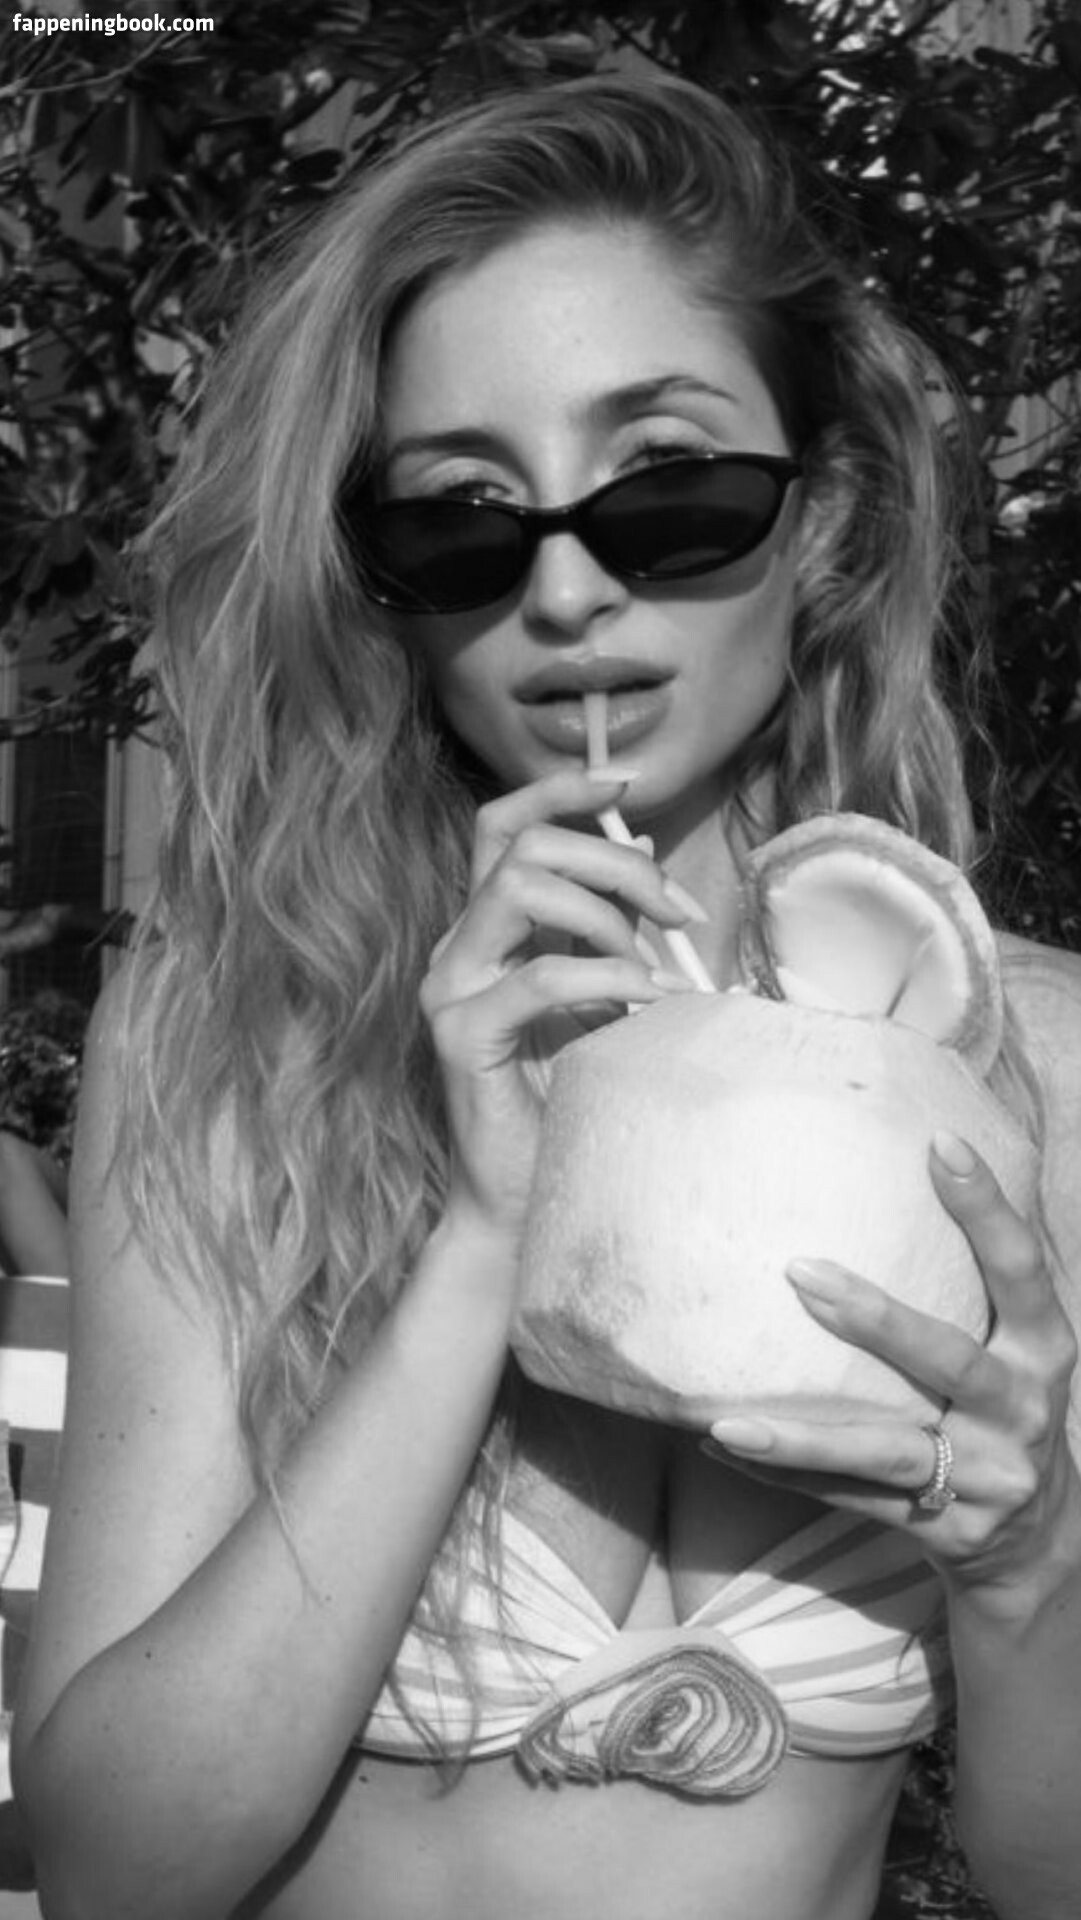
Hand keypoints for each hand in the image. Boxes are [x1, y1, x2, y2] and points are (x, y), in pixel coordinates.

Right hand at [422, 767, 696, 1248]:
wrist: (523, 1199)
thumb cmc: (566, 1099)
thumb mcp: (602, 991)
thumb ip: (609, 920)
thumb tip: (643, 841)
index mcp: (486, 930)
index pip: (501, 826)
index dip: (558, 791)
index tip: (623, 784)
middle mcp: (458, 948)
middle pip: (519, 846)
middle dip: (609, 858)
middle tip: (676, 909)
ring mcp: (450, 989)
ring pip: (515, 890)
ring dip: (604, 912)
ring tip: (654, 963)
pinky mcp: (462, 1037)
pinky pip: (537, 978)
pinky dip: (603, 977)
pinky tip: (645, 999)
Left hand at [704, 1132, 1080, 1592]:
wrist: (1040, 1538)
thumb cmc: (1006, 1405)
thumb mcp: (1018, 1342)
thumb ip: (980, 1275)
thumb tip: (922, 1154)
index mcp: (1044, 1347)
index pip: (1021, 1268)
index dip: (986, 1207)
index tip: (939, 1143)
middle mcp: (1023, 1409)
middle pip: (948, 1360)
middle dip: (877, 1320)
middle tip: (799, 1272)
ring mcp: (986, 1475)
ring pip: (886, 1453)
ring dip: (803, 1437)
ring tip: (728, 1421)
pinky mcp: (947, 1529)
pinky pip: (855, 1500)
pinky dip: (790, 1477)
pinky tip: (727, 1448)